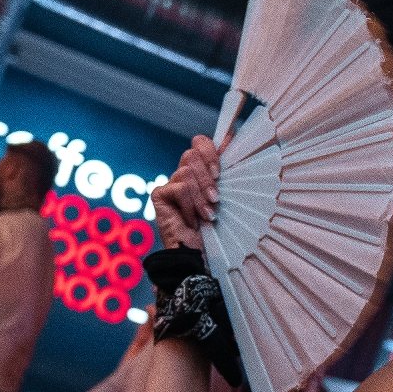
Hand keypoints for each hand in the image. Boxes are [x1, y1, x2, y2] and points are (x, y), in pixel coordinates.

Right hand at [153, 136, 219, 250]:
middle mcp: (185, 174)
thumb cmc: (216, 229)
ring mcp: (171, 183)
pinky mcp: (160, 194)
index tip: (221, 170)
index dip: (211, 149)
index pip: (201, 143)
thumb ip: (227, 171)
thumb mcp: (227, 197)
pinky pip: (179, 188)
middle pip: (192, 153)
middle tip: (216, 197)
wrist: (199, 254)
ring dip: (201, 197)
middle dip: (208, 177)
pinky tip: (193, 220)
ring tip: (207, 215)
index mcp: (202, 171)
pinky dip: (190, 205)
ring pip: (187, 172)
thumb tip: (232, 137)